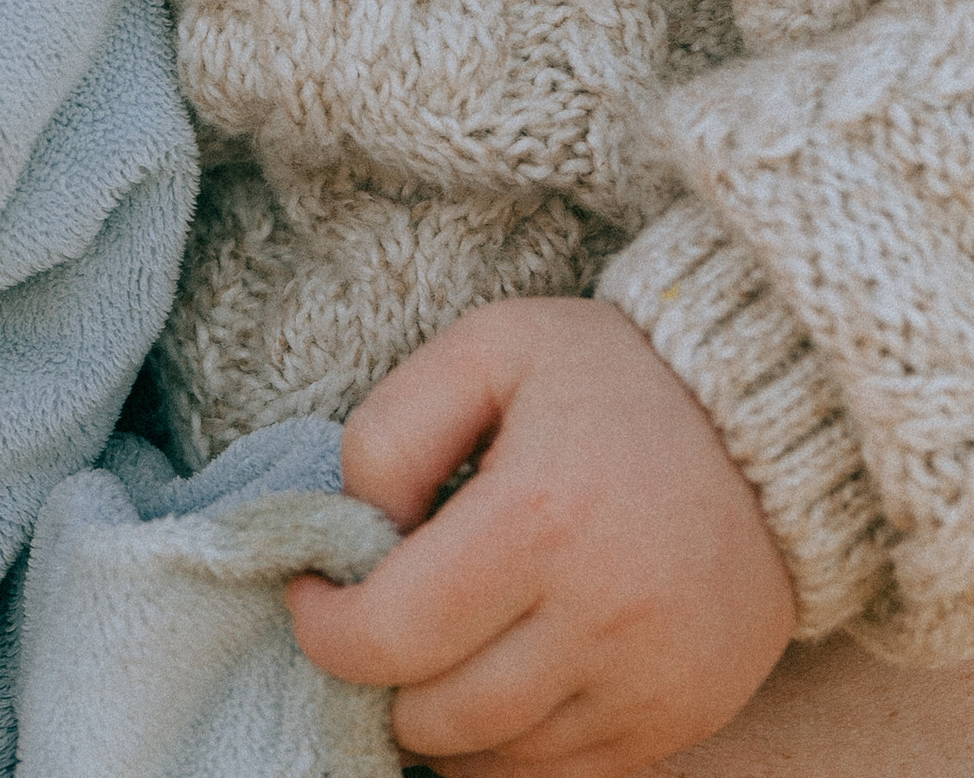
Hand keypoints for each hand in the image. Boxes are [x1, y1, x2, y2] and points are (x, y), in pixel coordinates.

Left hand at [287, 297, 795, 777]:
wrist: (771, 426)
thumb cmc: (613, 376)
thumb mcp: (488, 347)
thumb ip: (395, 429)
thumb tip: (354, 525)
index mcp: (539, 519)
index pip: (391, 633)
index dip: (325, 629)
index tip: (312, 592)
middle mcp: (598, 619)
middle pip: (435, 715)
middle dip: (376, 679)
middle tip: (370, 622)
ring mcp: (645, 685)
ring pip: (494, 762)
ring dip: (437, 721)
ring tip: (431, 649)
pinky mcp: (678, 722)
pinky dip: (507, 750)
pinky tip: (492, 682)